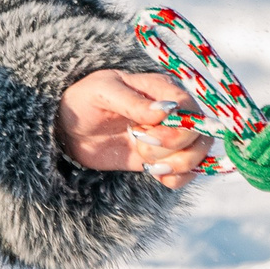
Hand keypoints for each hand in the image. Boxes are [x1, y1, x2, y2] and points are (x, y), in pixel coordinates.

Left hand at [55, 69, 209, 190]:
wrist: (69, 129)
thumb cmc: (85, 100)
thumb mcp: (103, 93)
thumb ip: (134, 102)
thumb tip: (167, 110)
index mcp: (163, 89)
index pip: (192, 109)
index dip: (176, 127)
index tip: (145, 133)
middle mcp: (174, 113)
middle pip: (200, 135)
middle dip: (171, 147)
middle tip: (139, 143)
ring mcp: (171, 137)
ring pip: (198, 155)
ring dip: (175, 165)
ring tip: (145, 161)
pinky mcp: (164, 158)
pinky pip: (187, 174)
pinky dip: (176, 179)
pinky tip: (154, 174)